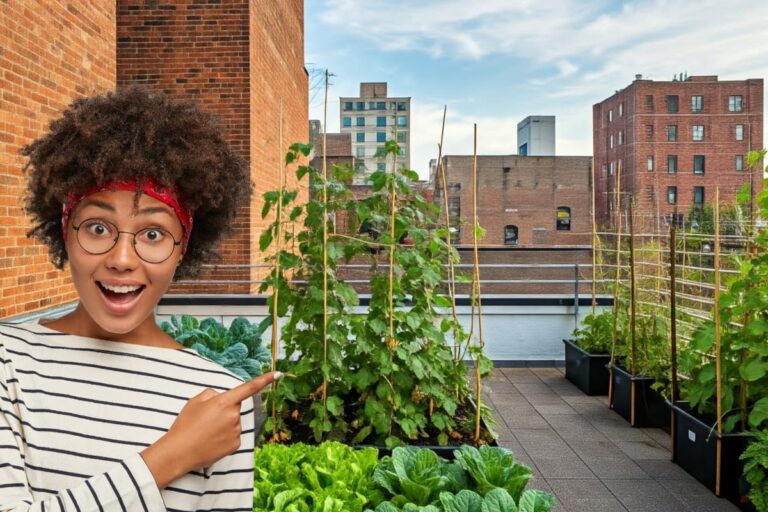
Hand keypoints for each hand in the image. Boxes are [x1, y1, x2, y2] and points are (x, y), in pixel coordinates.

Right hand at [141, 371, 280, 487]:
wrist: (179, 452)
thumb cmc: (185, 425)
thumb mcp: (195, 402)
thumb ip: (212, 394)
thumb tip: (222, 397)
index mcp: (224, 402)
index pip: (248, 388)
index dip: (264, 380)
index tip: (277, 374)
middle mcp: (234, 415)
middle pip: (234, 408)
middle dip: (224, 410)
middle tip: (206, 420)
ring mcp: (236, 431)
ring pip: (233, 422)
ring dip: (224, 425)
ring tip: (205, 432)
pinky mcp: (235, 445)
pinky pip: (232, 436)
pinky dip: (224, 437)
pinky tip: (211, 441)